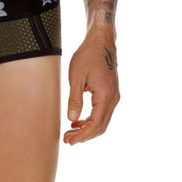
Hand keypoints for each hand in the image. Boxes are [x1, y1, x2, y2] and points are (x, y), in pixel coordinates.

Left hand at [64, 27, 119, 144]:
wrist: (101, 40)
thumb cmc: (88, 55)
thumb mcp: (76, 76)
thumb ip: (75, 99)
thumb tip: (72, 118)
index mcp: (105, 96)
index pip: (95, 124)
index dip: (82, 135)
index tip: (70, 141)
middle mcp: (113, 98)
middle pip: (100, 126)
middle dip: (84, 135)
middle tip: (68, 139)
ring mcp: (114, 95)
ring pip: (102, 120)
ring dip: (87, 128)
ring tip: (71, 131)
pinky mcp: (111, 92)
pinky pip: (102, 111)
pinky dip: (91, 119)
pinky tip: (78, 119)